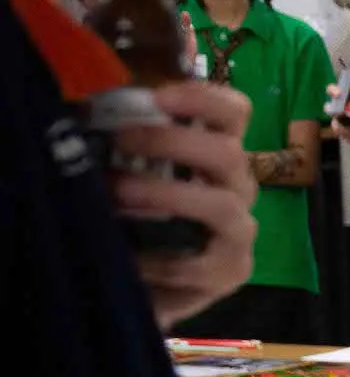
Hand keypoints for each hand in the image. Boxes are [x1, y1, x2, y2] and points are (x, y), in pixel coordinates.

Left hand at [118, 79, 256, 327]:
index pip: (234, 114)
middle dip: (172, 143)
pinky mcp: (231, 271)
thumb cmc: (134, 215)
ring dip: (166, 195)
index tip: (158, 97)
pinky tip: (129, 257)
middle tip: (120, 140)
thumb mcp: (126, 169)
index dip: (204, 99)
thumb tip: (84, 108)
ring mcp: (239, 230)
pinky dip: (161, 259)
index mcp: (216, 152)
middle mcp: (236, 186)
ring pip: (223, 205)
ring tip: (118, 194)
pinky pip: (202, 263)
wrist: (145, 280)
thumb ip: (120, 141)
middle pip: (228, 154)